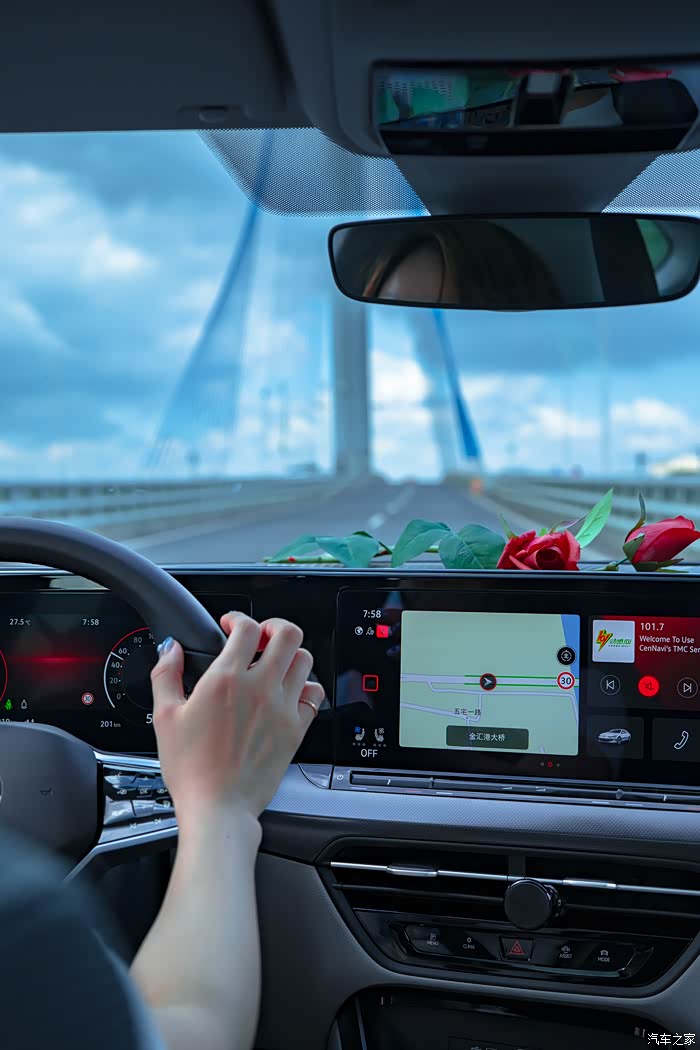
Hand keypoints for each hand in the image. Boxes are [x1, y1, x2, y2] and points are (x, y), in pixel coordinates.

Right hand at [149, 612, 323, 823]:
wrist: (218, 807)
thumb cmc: (190, 768)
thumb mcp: (165, 717)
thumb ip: (166, 674)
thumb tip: (170, 648)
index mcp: (226, 680)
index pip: (247, 627)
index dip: (238, 618)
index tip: (230, 625)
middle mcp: (260, 688)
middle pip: (288, 634)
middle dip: (274, 626)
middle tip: (261, 636)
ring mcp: (283, 708)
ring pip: (305, 660)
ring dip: (290, 654)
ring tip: (275, 662)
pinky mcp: (296, 729)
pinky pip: (314, 694)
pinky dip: (306, 686)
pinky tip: (289, 692)